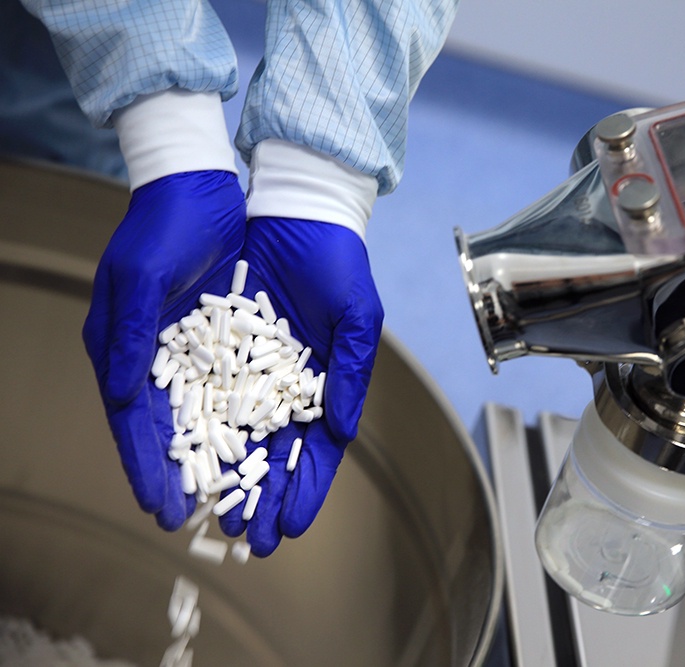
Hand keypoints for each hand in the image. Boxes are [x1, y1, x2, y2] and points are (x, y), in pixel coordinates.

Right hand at [82, 170, 245, 529]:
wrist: (202, 187)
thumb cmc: (161, 226)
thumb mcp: (140, 276)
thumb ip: (129, 336)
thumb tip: (118, 396)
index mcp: (128, 353)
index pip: (136, 425)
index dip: (149, 469)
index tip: (164, 512)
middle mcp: (164, 363)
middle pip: (183, 436)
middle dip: (202, 484)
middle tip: (226, 529)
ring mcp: (204, 357)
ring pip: (221, 423)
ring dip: (238, 465)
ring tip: (259, 509)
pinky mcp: (239, 344)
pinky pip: (252, 394)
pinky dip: (262, 427)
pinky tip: (278, 457)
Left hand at [217, 217, 382, 555]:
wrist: (293, 214)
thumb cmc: (337, 265)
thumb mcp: (355, 317)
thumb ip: (349, 373)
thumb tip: (340, 431)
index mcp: (324, 387)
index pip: (316, 451)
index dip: (307, 490)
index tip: (293, 528)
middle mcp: (283, 388)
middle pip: (272, 455)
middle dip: (264, 500)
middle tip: (251, 540)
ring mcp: (246, 372)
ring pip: (233, 436)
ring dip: (226, 480)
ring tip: (215, 518)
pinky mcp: (211, 351)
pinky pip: (200, 398)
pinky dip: (193, 434)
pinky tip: (185, 466)